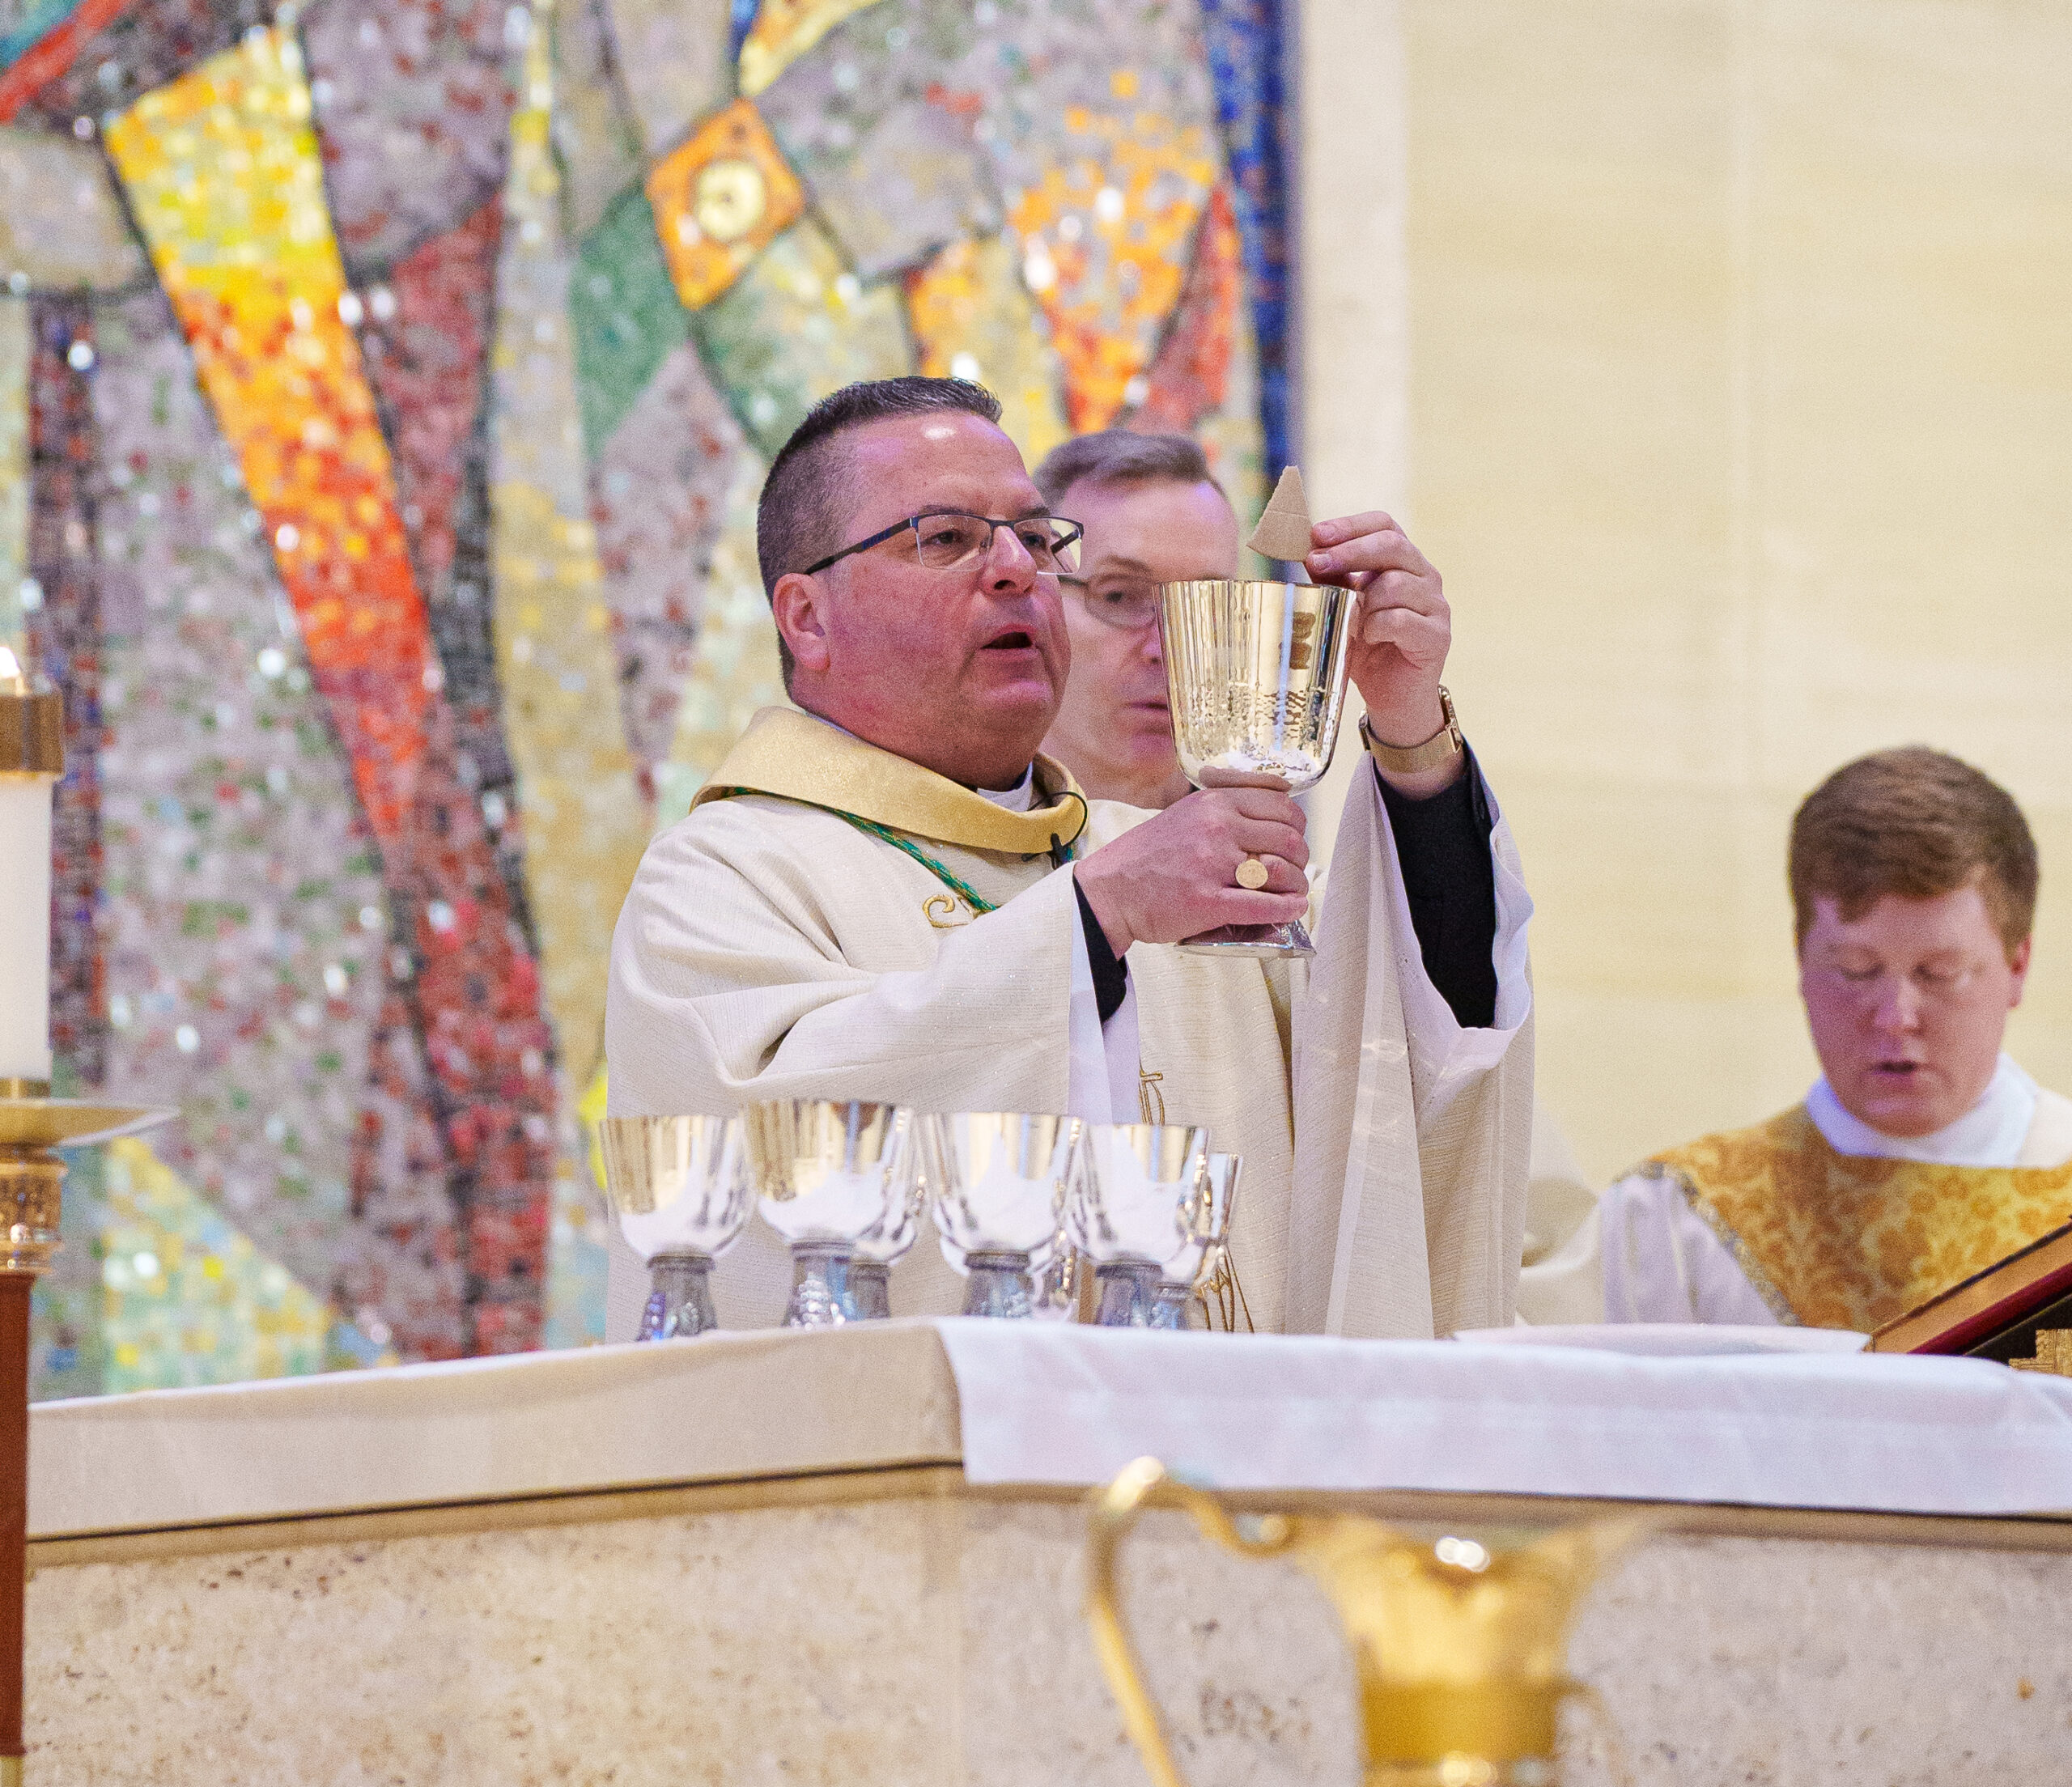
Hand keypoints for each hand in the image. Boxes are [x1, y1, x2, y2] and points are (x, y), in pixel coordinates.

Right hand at [1074, 769, 1309, 953]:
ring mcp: (1212, 865)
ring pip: (1282, 871)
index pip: (1281, 805)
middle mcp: (1217, 828)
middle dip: (1300, 857)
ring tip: (1293, 892)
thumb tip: (1269, 817)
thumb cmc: (1145, 858)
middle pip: (1288, 838)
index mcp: (1213, 803)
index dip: (1296, 825)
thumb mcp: (1184, 816)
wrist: (1109, 892)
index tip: (1294, 837)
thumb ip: (1223, 812)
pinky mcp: (1208, 901)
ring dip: (1297, 884)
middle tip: (1293, 870)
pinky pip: (1264, 905)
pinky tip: (1292, 909)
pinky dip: (1287, 909)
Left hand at [1303, 511, 1451, 755]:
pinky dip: (1377, 627)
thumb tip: (1310, 553)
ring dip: (1363, 601)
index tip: (1316, 534)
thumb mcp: (1342, 608)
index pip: (1385, 525)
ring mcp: (1436, 606)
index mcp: (1403, 562)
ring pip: (1396, 584)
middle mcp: (1425, 577)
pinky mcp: (1437, 636)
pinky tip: (1368, 638)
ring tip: (1349, 620)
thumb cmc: (1366, 649)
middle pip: (1393, 545)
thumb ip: (1333, 580)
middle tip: (1316, 561)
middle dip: (1350, 551)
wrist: (1392, 697)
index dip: (1351, 525)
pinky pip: (1401, 620)